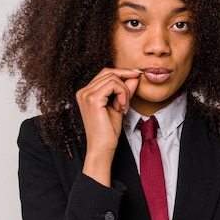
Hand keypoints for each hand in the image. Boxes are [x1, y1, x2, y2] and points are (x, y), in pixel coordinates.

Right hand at [76, 68, 140, 185]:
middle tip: (131, 95)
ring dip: (124, 91)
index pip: (105, 73)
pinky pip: (113, 85)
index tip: (136, 76)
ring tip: (124, 106)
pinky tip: (122, 107)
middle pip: (108, 72)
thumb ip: (125, 90)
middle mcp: (83, 91)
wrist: (102, 147)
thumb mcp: (119, 105)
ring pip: (113, 78)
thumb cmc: (108, 131)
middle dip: (125, 80)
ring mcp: (86, 94)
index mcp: (86, 93)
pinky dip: (123, 94)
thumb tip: (134, 76)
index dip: (122, 73)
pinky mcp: (93, 99)